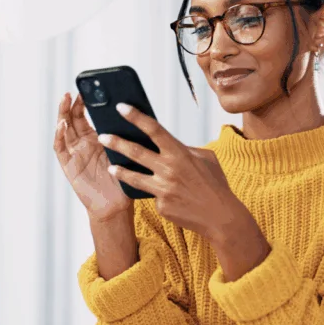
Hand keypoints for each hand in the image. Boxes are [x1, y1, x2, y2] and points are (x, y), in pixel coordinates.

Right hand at [53, 93, 131, 221]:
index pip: (85, 116)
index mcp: (95, 139)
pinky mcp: (68, 165)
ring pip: (64, 130)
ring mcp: (74, 154)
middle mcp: (82, 145)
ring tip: (65, 100)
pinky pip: (61, 148)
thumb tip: (132, 112)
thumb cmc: (123, 179)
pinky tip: (63, 125)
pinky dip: (60, 135)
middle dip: (72, 104)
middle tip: (74, 92)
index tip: (86, 89)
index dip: (83, 103)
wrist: (116, 204)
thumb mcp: (124, 152)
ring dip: (63, 114)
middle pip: (72, 119)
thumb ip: (121, 135)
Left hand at [97, 103, 255, 245]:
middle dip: (117, 142)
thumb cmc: (214, 184)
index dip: (136, 116)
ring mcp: (163, 189)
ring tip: (110, 166)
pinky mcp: (161, 206)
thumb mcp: (206, 159)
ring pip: (134, 177)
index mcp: (181, 153)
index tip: (121, 107)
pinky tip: (168, 196)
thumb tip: (167, 145)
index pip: (154, 129)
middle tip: (102, 136)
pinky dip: (156, 193)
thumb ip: (185, 150)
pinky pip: (152, 196)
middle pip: (136, 152)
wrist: (221, 217)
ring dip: (119, 170)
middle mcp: (169, 169)